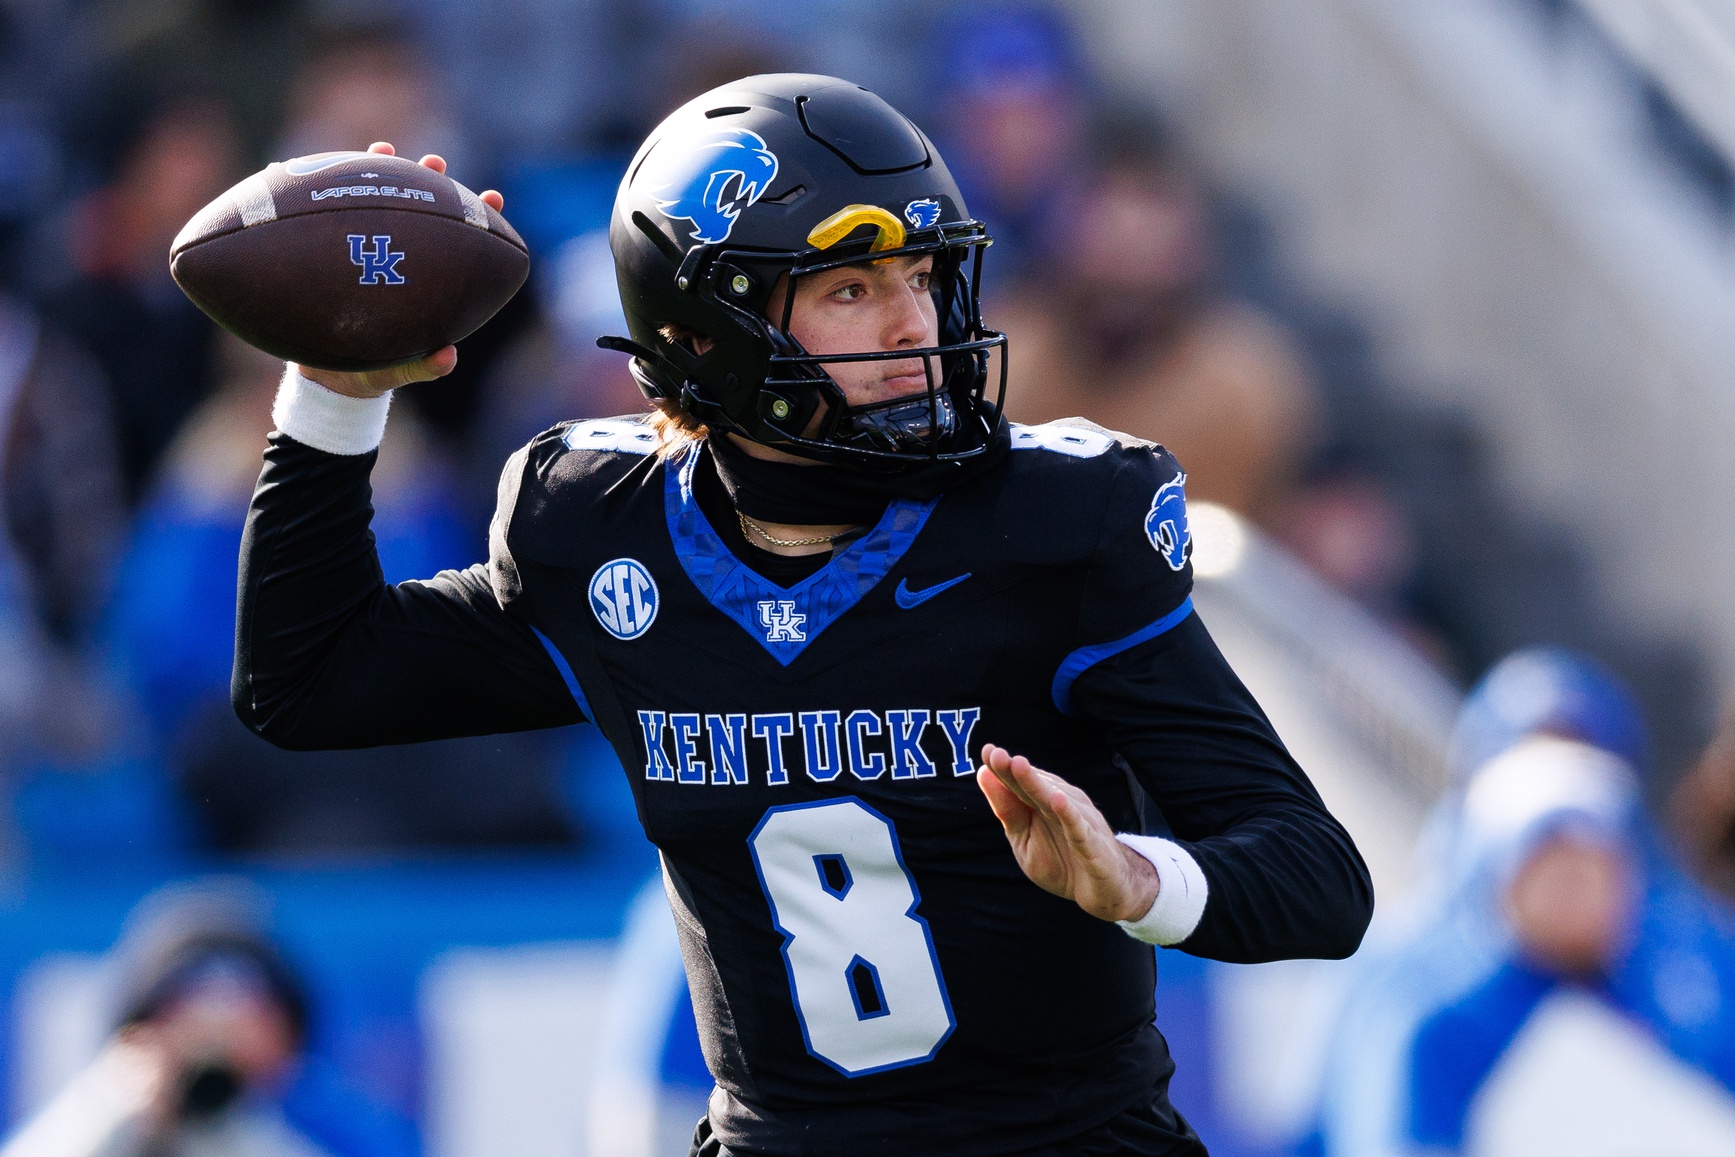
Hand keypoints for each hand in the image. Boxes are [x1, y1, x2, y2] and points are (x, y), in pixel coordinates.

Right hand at [295, 142, 505, 398]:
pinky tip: (324, 170)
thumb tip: (448, 359)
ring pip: (376, 203)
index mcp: (428, 279)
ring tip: (384, 150)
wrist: (323, 376)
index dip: (478, 216)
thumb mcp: (397, 371)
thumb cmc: (371, 370)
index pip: (459, 242)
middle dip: (431, 182)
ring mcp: (364, 247)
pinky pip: (330, 215)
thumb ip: (423, 368)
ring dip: (381, 173)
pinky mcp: (330, 248)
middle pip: (421, 211)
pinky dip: (329, 191)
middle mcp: (400, 256)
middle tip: (435, 163)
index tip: (494, 194)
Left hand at [976, 743, 1158, 922]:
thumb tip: (983, 774)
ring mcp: (1081, 824)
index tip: (987, 751)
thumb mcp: (1025, 840)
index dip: (1003, 768)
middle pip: (1037, 787)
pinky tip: (1057, 801)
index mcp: (1044, 804)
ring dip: (1038, 784)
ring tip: (1019, 765)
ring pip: (1057, 802)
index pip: (1021, 784)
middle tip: (997, 754)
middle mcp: (1064, 806)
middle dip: (1017, 771)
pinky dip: (1070, 815)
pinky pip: (1081, 829)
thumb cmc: (1063, 862)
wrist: (1105, 893)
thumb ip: (1007, 810)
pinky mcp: (1095, 847)